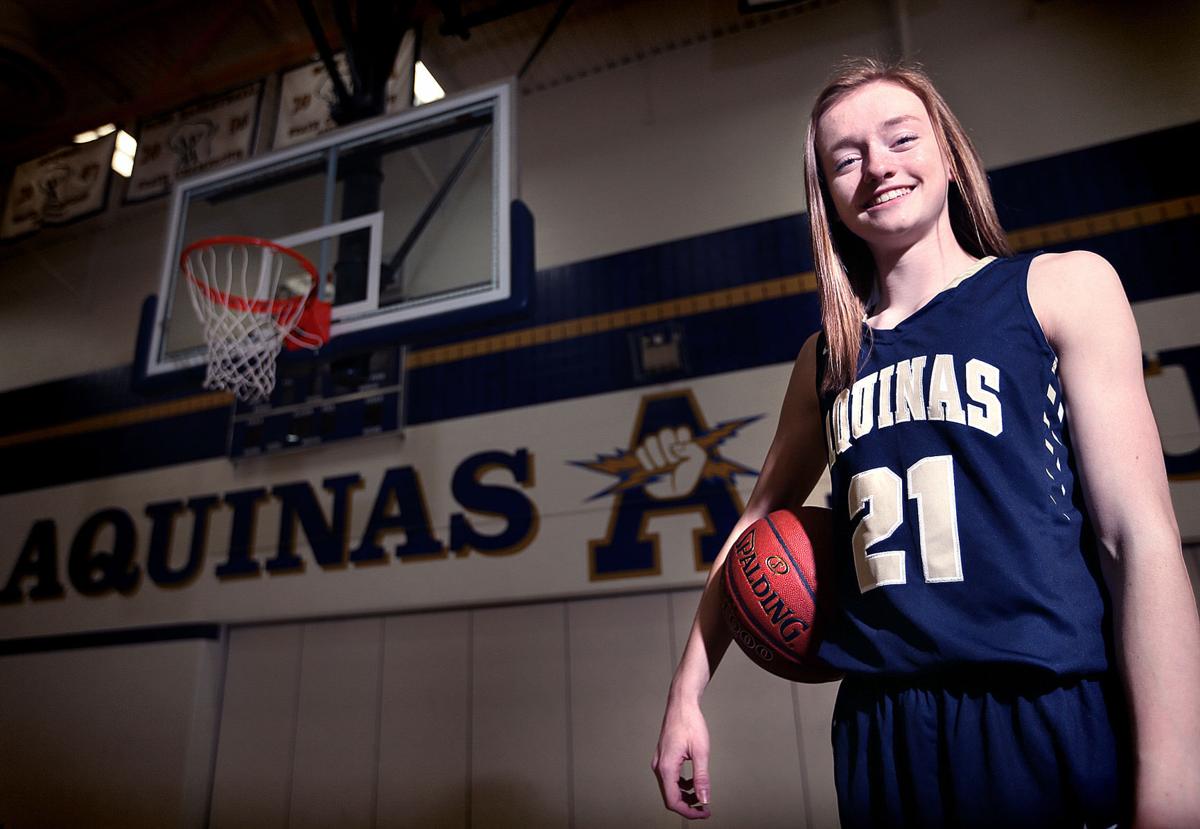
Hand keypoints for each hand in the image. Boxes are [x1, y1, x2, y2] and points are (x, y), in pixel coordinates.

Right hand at [636, 426, 706, 498]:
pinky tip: (651, 469)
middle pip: (665, 432)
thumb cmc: (686, 478)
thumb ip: (696, 451)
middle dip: (668, 448)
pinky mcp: (644, 457)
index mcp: (683, 443)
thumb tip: (678, 446)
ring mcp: (655, 449)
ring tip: (661, 466)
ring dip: (656, 454)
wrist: (672, 492)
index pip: (682, 431)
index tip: (683, 454)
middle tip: (672, 462)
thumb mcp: (698, 464)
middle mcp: (668, 443)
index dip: (682, 440)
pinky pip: (640, 451)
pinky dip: (645, 460)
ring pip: (650, 440)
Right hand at [651, 696, 711, 818]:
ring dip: (685, 796)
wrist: (681, 703)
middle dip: (688, 805)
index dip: (689, 811)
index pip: (673, 801)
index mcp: (667, 767)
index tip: (704, 812)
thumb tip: (704, 799)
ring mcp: (660, 761)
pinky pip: (670, 778)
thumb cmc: (690, 723)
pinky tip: (693, 782)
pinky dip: (682, 785)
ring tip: (701, 796)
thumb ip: (701, 778)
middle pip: (670, 797)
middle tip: (705, 808)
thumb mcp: (701, 752)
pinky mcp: (663, 757)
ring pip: (670, 788)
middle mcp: (659, 766)